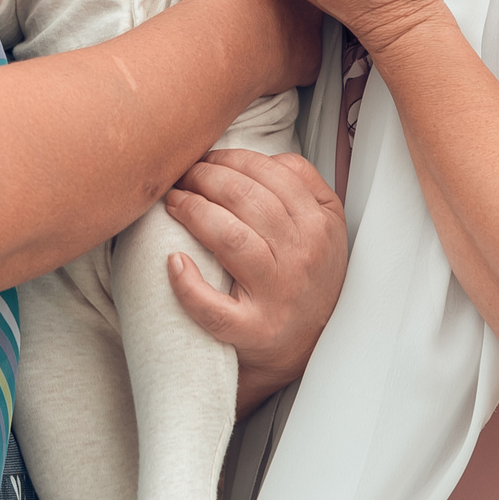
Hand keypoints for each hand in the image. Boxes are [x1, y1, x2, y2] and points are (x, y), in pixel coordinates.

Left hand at [163, 148, 349, 414]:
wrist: (303, 343)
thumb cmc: (305, 274)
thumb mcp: (325, 224)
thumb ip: (304, 182)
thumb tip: (265, 156)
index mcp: (320, 226)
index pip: (273, 176)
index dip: (232, 160)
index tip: (207, 158)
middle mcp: (302, 258)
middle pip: (248, 200)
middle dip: (206, 178)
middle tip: (183, 176)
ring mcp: (277, 296)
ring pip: (230, 239)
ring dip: (193, 212)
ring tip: (173, 202)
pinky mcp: (251, 330)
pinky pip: (214, 309)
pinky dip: (188, 286)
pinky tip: (173, 262)